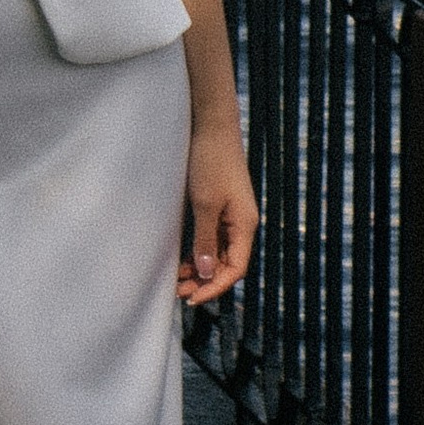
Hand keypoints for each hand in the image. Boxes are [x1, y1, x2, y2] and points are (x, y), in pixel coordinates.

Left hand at [177, 119, 256, 306]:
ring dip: (201, 269)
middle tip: (179, 293)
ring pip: (219, 253)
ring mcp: (232, 215)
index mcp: (245, 225)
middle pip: (228, 264)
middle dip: (206, 281)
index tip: (192, 298)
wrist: (211, 126)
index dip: (215, 287)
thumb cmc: (210, 162)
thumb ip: (205, 240)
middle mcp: (242, 223)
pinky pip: (213, 239)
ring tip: (177, 280)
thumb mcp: (204, 204)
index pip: (235, 269)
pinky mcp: (220, 207)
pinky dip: (199, 252)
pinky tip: (183, 260)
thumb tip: (206, 274)